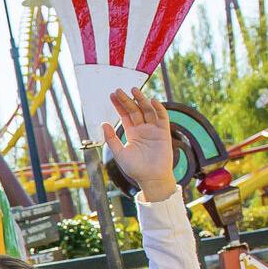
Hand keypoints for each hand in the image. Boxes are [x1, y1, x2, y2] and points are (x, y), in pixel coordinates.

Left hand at [102, 88, 177, 202]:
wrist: (151, 178)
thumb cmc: (135, 169)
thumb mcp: (119, 153)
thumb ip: (111, 139)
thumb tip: (103, 124)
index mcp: (132, 133)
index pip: (125, 115)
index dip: (119, 105)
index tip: (112, 95)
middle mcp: (143, 129)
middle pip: (135, 110)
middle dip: (127, 100)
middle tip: (119, 90)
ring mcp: (154, 130)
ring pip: (147, 111)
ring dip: (142, 100)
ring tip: (134, 90)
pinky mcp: (164, 133)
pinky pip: (162, 118)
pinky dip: (158, 109)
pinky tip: (152, 101)